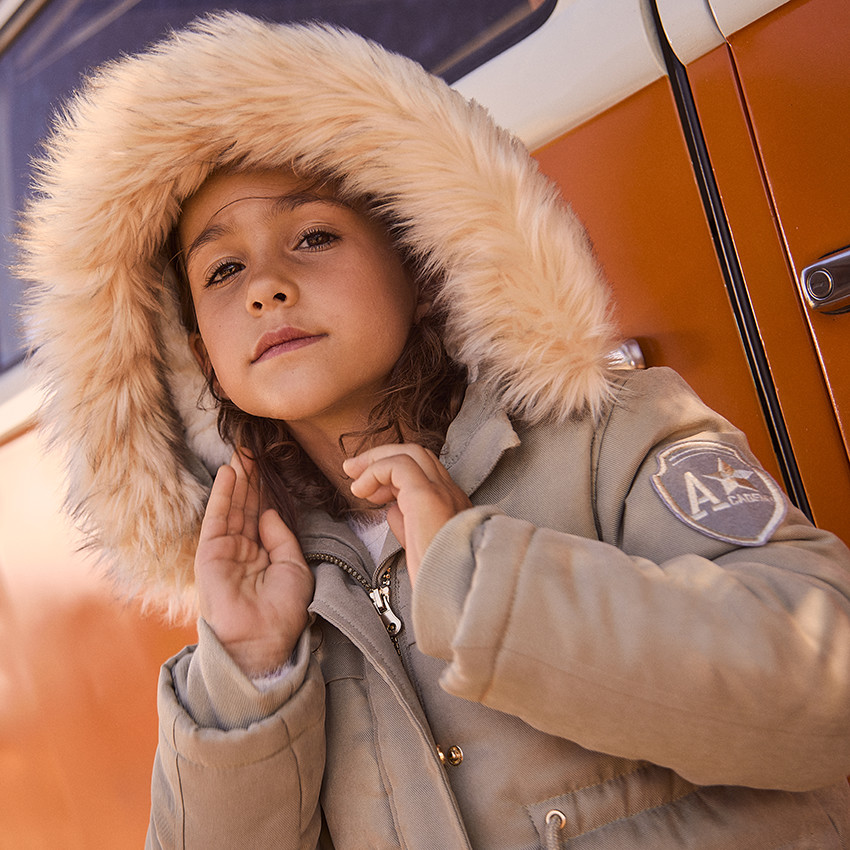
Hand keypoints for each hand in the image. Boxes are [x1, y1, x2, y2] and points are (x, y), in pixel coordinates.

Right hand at [195, 452, 313, 676]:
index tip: (268, 467)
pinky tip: (229, 473)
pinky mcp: (210, 553)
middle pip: (246, 507)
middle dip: (250, 479)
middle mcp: (243, 551)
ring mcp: (225, 552)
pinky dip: (223, 494)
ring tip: (243, 453)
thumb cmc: (282, 612)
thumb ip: (281, 537)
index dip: (265, 491)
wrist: (262, 640)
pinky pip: (217, 518)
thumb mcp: (294, 567)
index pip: (262, 515)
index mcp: (263, 557)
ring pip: (233, 507)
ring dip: (238, 479)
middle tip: (253, 449)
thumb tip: (267, 512)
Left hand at [343, 444, 470, 584]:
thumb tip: (390, 508)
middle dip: (379, 457)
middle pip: (415, 454)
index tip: (367, 490)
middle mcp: (451, 492)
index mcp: (451, 504)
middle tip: (351, 469)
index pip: (423, 470)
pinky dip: (375, 471)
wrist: (456, 595)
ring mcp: (442, 492)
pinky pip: (398, 466)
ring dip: (375, 461)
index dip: (391, 473)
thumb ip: (407, 523)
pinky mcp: (427, 497)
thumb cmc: (438, 581)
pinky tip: (361, 491)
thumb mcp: (418, 546)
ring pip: (408, 453)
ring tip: (352, 478)